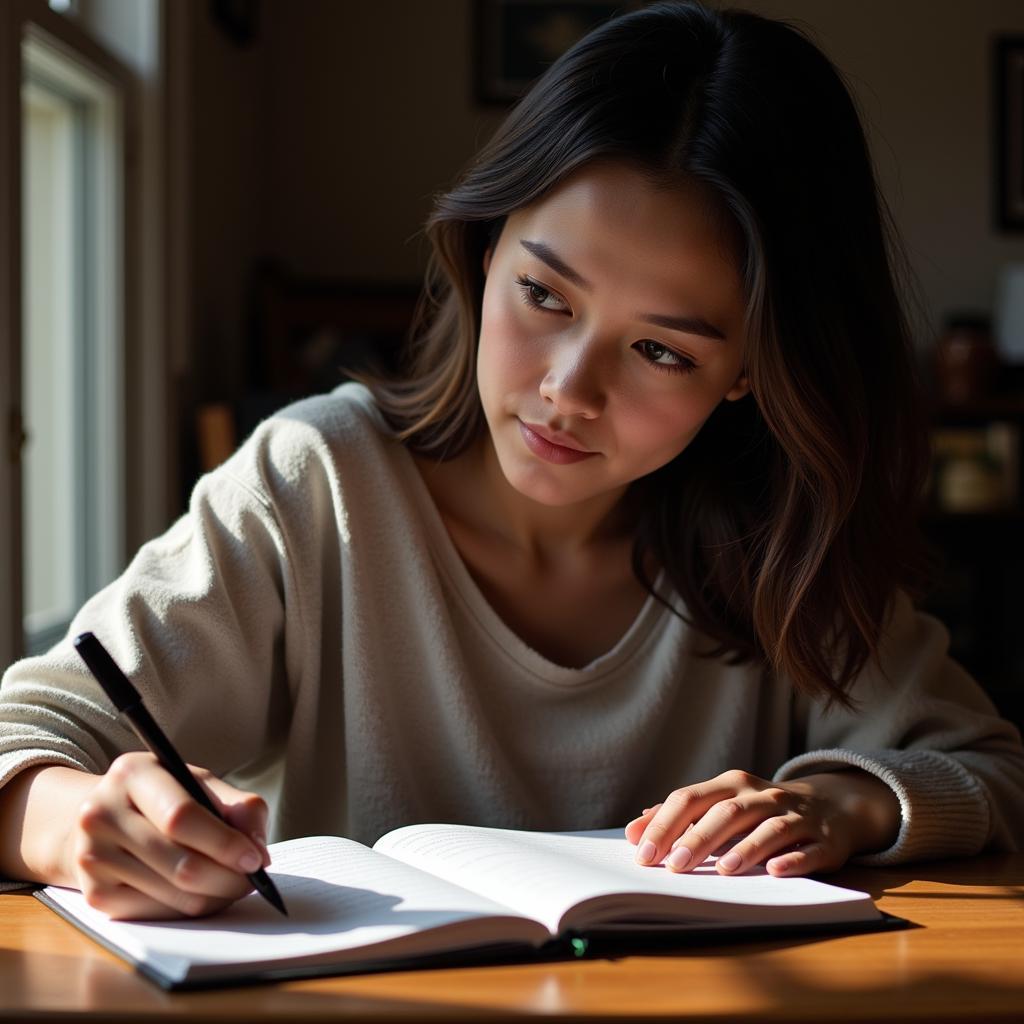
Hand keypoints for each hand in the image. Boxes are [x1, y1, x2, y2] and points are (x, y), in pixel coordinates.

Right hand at [67, 752, 269, 919]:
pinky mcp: (94, 894)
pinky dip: (188, 908)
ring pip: (172, 894)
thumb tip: (258, 853)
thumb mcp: (200, 784)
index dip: (224, 843)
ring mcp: (92, 856)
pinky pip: (156, 913)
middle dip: (227, 878)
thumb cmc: (164, 798)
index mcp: (133, 773)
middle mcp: (102, 814)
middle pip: (180, 863)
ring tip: (232, 885)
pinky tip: (201, 893)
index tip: (255, 859)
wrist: (104, 817)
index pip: (181, 816)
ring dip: (214, 896)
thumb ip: (240, 807)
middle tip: (252, 881)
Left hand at [625, 768, 900, 876]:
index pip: (691, 798)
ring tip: (722, 870)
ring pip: (768, 828)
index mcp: (731, 785)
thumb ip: (679, 816)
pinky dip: (792, 859)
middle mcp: (762, 795)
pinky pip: (808, 849)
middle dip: (698, 838)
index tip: (643, 854)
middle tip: (674, 866)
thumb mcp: (720, 803)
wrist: (830, 805)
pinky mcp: (823, 840)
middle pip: (726, 812)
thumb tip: (634, 831)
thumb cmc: (760, 809)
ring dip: (744, 848)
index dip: (665, 824)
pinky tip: (775, 870)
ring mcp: (795, 816)